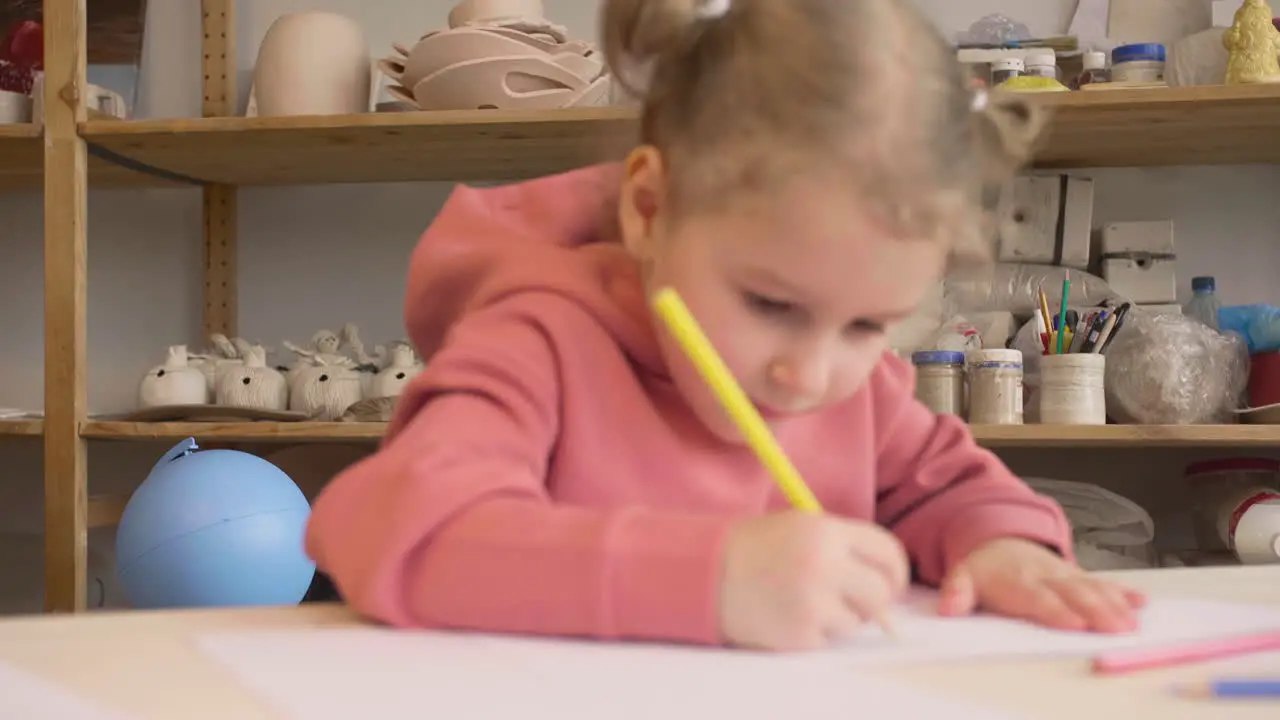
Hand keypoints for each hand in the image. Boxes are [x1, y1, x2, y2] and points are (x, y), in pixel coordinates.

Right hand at [718, 511, 909, 650]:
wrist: (703, 573)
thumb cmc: (753, 549)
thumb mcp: (800, 528)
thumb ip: (844, 549)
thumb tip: (887, 587)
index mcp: (826, 531)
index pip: (887, 551)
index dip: (895, 571)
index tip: (890, 584)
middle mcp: (825, 565)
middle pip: (881, 592)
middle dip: (874, 601)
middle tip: (855, 603)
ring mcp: (813, 602)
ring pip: (856, 621)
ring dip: (839, 618)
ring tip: (803, 603)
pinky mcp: (800, 634)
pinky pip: (827, 640)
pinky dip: (813, 634)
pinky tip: (786, 616)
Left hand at [937, 537, 1146, 632]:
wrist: (998, 537)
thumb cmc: (985, 568)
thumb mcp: (963, 575)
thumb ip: (957, 591)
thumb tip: (949, 609)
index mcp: (1020, 581)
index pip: (1040, 597)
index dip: (1057, 610)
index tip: (1076, 623)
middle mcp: (1048, 576)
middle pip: (1075, 594)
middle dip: (1098, 610)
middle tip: (1118, 628)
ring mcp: (1067, 575)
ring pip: (1094, 588)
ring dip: (1115, 604)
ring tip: (1133, 622)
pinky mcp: (1079, 575)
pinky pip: (1104, 581)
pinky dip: (1123, 591)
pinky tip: (1142, 602)